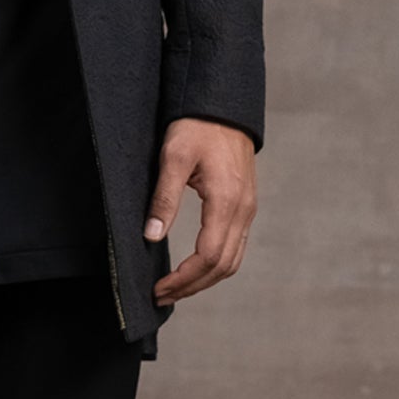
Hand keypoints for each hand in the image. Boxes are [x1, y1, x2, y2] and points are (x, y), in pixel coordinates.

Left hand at [144, 118, 256, 305]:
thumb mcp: (173, 157)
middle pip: (222, 266)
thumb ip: (164, 198)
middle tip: (162, 294)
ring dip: (205, 279)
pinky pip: (236, 245)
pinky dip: (217, 263)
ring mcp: (248, 208)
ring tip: (177, 287)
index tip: (159, 288)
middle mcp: (243, 210)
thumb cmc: (197, 126)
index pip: (207, 257)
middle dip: (192, 286)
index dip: (183, 279)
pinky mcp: (245, 204)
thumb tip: (150, 237)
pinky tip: (196, 265)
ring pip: (232, 259)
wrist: (223, 104)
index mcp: (226, 201)